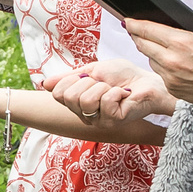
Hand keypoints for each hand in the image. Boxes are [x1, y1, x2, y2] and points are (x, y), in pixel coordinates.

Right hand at [48, 59, 175, 123]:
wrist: (148, 81)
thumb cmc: (123, 76)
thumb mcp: (92, 70)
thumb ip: (69, 77)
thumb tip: (44, 84)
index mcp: (77, 103)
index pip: (58, 93)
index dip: (73, 79)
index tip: (89, 77)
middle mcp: (85, 115)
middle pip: (70, 97)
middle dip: (89, 82)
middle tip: (105, 84)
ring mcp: (99, 120)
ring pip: (87, 100)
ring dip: (104, 87)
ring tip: (115, 91)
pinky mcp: (115, 121)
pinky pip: (106, 101)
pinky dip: (116, 92)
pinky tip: (124, 96)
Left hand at [122, 20, 192, 112]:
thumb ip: (181, 32)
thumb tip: (162, 26)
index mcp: (181, 42)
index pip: (146, 29)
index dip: (134, 24)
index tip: (128, 21)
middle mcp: (172, 60)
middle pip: (141, 44)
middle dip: (138, 36)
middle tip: (136, 31)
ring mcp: (171, 77)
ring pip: (150, 59)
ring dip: (152, 53)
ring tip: (165, 50)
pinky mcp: (173, 89)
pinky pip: (160, 74)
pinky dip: (163, 67)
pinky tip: (176, 66)